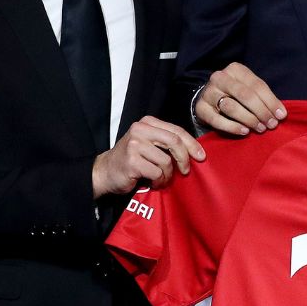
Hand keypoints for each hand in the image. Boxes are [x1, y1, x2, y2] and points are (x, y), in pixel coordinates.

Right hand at [91, 116, 205, 197]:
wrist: (105, 172)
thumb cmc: (131, 159)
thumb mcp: (148, 143)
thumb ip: (166, 142)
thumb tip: (194, 150)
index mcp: (147, 122)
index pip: (176, 130)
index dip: (192, 143)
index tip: (201, 156)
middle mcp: (140, 129)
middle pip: (174, 141)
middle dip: (184, 158)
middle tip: (185, 171)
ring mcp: (134, 144)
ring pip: (166, 161)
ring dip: (168, 175)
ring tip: (161, 179)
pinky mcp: (132, 161)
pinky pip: (157, 173)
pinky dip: (159, 181)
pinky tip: (153, 183)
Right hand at [194, 62, 286, 135]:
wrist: (209, 98)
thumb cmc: (235, 94)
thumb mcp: (249, 89)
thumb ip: (264, 98)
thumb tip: (281, 114)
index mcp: (235, 69)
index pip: (257, 85)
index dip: (271, 101)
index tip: (281, 116)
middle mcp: (220, 78)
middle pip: (245, 95)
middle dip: (261, 111)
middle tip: (271, 124)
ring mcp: (208, 92)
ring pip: (231, 107)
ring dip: (249, 119)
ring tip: (260, 128)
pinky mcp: (201, 108)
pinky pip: (218, 120)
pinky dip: (233, 127)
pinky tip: (245, 131)